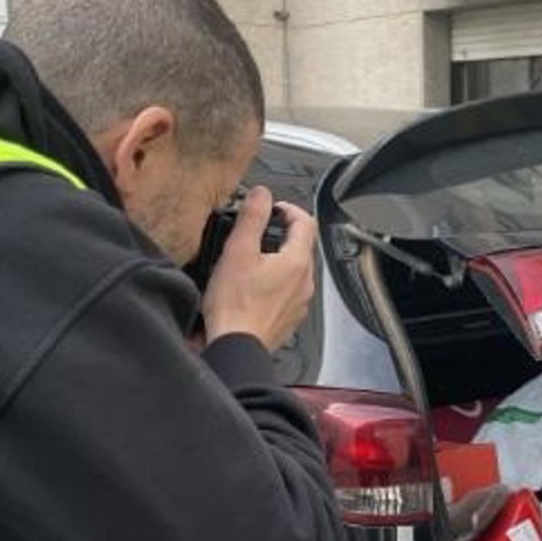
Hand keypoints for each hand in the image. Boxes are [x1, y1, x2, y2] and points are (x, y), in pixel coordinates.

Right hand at [201, 186, 316, 351]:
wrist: (236, 346)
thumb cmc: (235, 306)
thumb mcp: (238, 251)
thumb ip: (252, 217)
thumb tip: (262, 195)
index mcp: (297, 262)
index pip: (306, 222)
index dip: (289, 209)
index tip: (273, 209)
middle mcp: (305, 281)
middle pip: (302, 246)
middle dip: (282, 234)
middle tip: (258, 233)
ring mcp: (300, 301)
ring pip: (295, 269)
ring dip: (278, 259)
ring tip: (253, 260)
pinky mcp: (290, 317)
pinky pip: (288, 291)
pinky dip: (276, 282)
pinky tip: (254, 287)